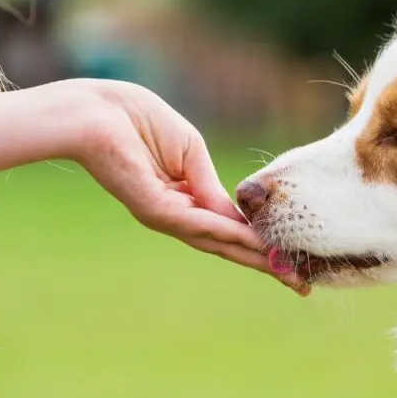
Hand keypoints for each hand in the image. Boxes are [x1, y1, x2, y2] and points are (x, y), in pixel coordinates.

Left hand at [71, 80, 309, 294]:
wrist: (97, 111)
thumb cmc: (138, 120)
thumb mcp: (191, 152)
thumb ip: (212, 186)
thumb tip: (237, 217)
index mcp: (184, 199)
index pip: (227, 228)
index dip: (260, 243)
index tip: (291, 259)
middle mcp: (175, 215)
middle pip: (226, 246)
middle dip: (264, 264)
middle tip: (299, 286)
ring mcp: (164, 215)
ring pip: (216, 242)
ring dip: (254, 256)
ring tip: (286, 271)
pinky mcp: (153, 210)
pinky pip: (198, 225)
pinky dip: (228, 234)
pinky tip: (253, 242)